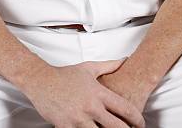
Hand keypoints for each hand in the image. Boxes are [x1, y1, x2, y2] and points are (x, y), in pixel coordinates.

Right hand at [22, 58, 144, 126]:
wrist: (41, 80)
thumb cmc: (65, 75)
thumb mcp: (88, 68)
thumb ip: (108, 66)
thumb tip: (124, 60)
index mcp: (98, 93)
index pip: (124, 108)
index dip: (136, 118)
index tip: (140, 123)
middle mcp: (91, 107)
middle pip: (117, 127)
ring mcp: (78, 119)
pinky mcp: (66, 127)